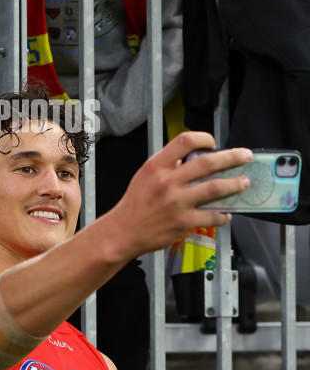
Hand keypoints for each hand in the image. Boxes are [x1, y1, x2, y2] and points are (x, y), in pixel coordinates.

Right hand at [106, 131, 251, 262]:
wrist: (124, 231)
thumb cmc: (136, 202)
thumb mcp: (146, 175)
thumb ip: (167, 165)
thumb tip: (190, 157)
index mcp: (156, 166)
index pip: (184, 141)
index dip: (204, 138)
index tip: (213, 143)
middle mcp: (167, 182)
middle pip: (206, 163)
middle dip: (232, 158)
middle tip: (245, 156)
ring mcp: (176, 203)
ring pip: (214, 189)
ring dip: (234, 184)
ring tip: (244, 182)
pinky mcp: (183, 222)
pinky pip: (211, 216)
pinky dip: (223, 215)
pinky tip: (227, 213)